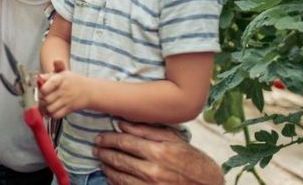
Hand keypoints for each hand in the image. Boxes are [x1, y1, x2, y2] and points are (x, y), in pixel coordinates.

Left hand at [38, 64, 90, 118]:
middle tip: (41, 99)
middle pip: (45, 99)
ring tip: (44, 105)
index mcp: (60, 80)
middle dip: (40, 100)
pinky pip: (56, 115)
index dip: (40, 90)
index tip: (41, 90)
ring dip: (44, 108)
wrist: (89, 91)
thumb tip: (39, 77)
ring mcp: (66, 101)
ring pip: (49, 109)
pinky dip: (51, 114)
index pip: (45, 88)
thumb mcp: (63, 74)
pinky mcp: (69, 109)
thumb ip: (49, 75)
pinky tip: (50, 110)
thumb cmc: (73, 81)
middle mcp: (63, 91)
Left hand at [94, 121, 223, 184]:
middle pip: (118, 159)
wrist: (207, 184)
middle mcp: (153, 170)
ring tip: (102, 161)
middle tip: (96, 148)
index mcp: (159, 151)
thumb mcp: (173, 139)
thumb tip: (122, 123)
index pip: (125, 142)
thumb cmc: (191, 159)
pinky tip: (112, 175)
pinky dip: (115, 181)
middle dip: (104, 153)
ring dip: (107, 167)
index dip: (108, 139)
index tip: (100, 137)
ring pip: (119, 176)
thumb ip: (147, 130)